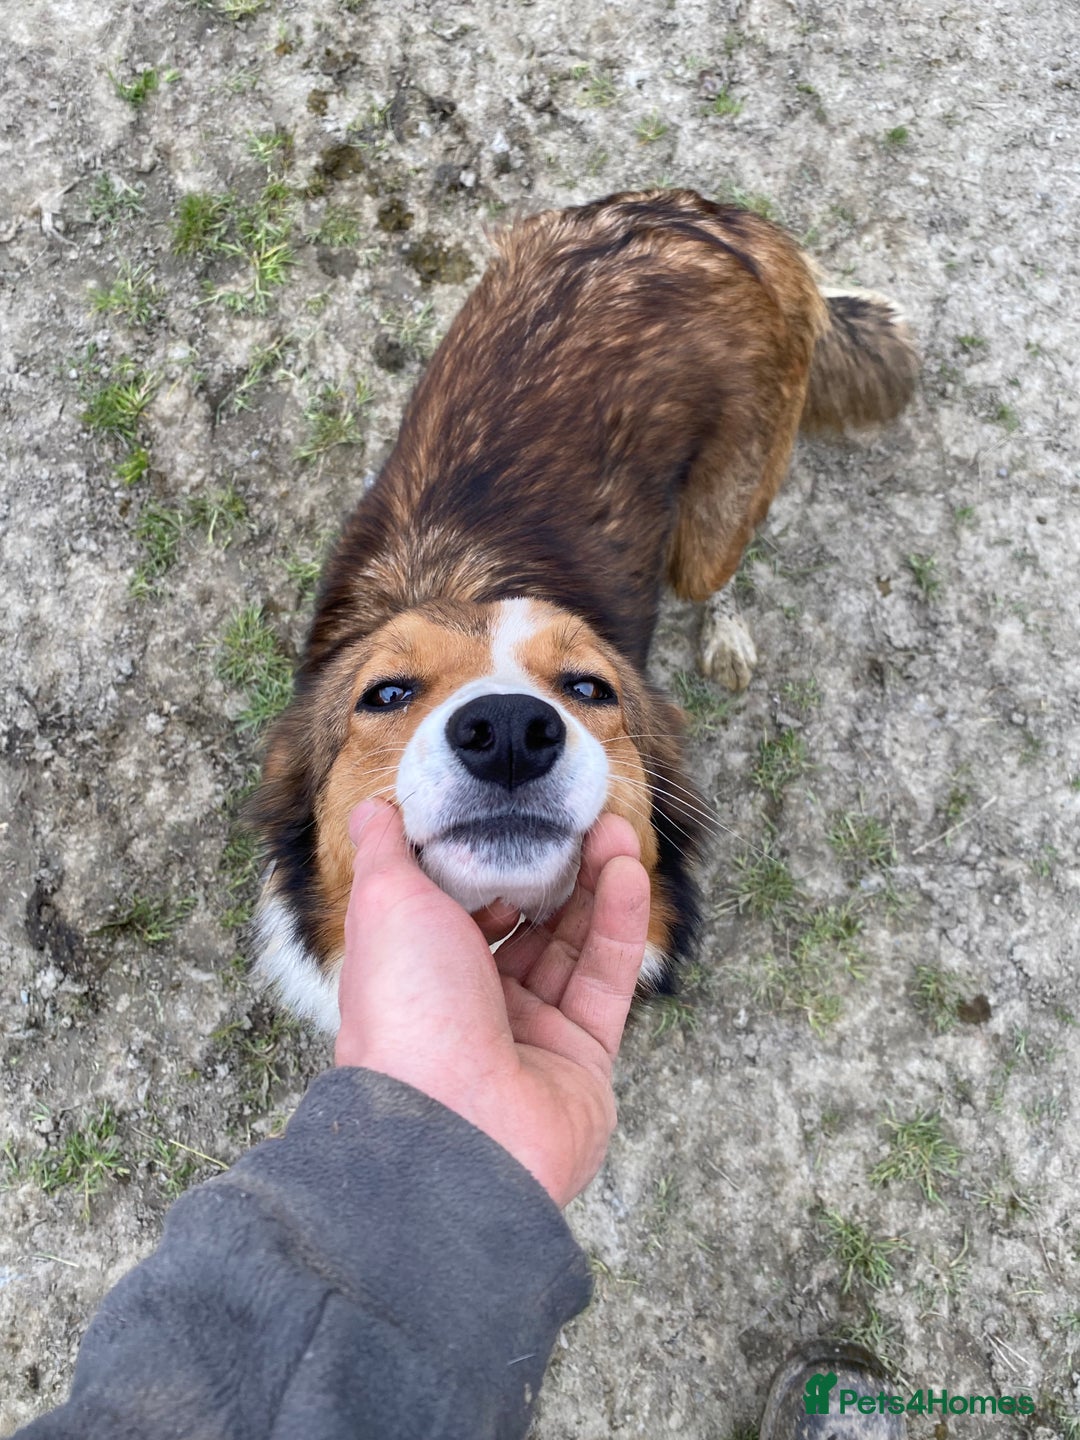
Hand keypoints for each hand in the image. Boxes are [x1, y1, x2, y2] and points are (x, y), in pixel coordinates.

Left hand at [335, 800, 649, 1206]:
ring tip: (613, 829)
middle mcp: (470, 1005)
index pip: (457, 907)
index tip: (510, 816)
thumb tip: (370, 810)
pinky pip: (606, 980)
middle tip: (576, 816)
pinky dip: (621, 924)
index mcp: (416, 972)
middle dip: (550, 868)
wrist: (455, 1127)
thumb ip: (387, 852)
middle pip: (522, 924)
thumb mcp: (384, 905)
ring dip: (594, 885)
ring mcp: (529, 1035)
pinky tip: (629, 872)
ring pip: (571, 947)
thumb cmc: (408, 1010)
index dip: (486, 861)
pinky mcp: (583, 1059)